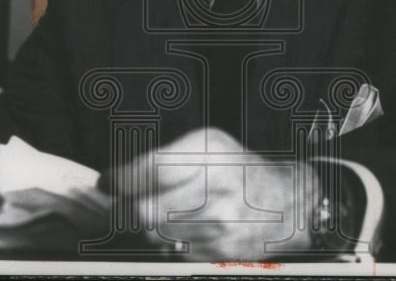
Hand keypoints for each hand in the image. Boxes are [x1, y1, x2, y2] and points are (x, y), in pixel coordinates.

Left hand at [110, 128, 317, 260]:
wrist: (287, 201)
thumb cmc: (240, 168)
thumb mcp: (207, 144)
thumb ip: (163, 158)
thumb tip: (118, 180)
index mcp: (211, 154)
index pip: (149, 171)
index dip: (119, 180)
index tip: (108, 182)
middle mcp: (217, 190)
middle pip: (145, 211)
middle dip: (130, 207)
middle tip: (127, 201)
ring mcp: (220, 226)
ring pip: (156, 235)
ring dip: (149, 225)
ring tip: (162, 211)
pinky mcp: (220, 252)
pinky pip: (174, 251)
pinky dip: (170, 241)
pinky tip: (184, 227)